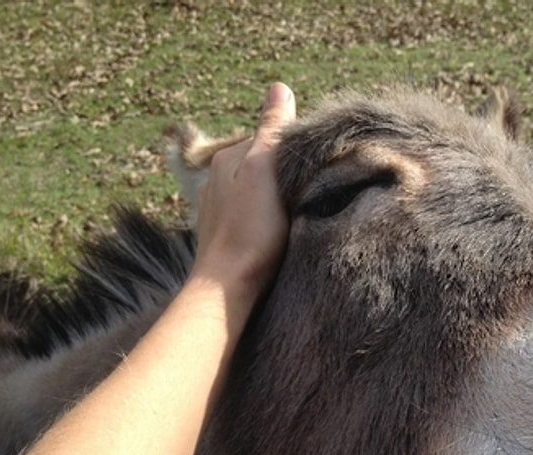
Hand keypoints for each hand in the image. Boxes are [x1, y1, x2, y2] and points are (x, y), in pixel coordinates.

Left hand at [192, 82, 296, 315]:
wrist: (228, 289)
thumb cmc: (251, 231)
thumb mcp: (265, 169)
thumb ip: (272, 130)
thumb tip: (279, 87)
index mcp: (227, 158)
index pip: (269, 139)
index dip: (295, 150)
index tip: (316, 167)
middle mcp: (216, 180)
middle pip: (262, 165)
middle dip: (284, 175)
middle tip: (310, 192)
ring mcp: (217, 211)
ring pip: (256, 193)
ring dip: (276, 199)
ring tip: (297, 215)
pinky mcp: (223, 238)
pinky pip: (250, 218)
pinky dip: (265, 220)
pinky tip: (278, 234)